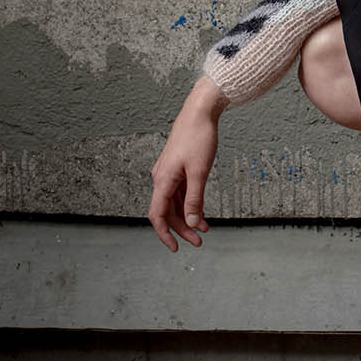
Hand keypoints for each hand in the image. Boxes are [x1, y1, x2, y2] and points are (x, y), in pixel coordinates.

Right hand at [148, 75, 229, 249]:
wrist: (200, 112)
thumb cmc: (199, 138)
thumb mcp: (200, 172)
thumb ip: (194, 199)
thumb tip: (190, 222)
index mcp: (162, 180)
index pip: (157, 215)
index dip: (165, 234)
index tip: (175, 249)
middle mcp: (161, 178)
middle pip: (167, 212)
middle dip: (182, 228)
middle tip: (198, 241)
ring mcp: (169, 173)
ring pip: (174, 203)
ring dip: (187, 217)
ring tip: (204, 230)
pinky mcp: (177, 168)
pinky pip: (180, 192)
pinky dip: (190, 204)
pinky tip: (201, 213)